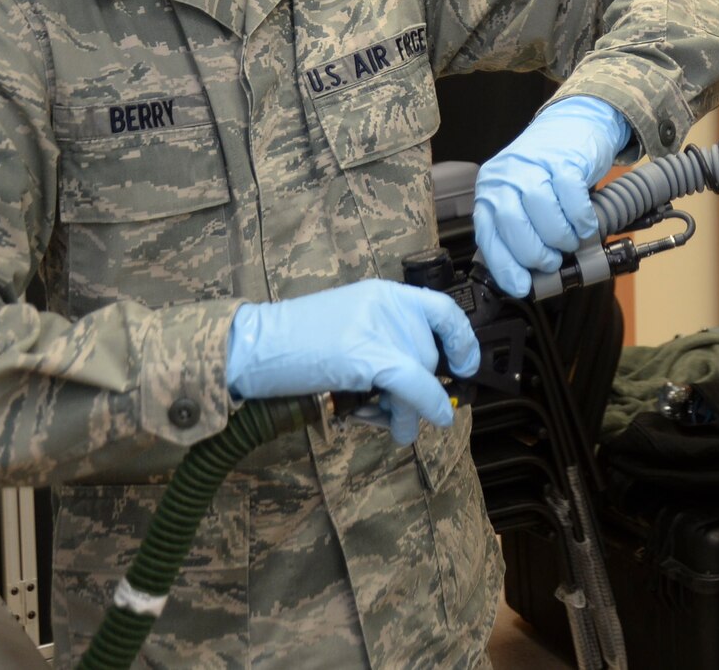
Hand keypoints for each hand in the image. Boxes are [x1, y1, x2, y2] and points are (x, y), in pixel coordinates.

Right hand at [225, 281, 480, 444]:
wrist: (252, 345)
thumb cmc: (291, 344)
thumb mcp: (344, 328)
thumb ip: (380, 344)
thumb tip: (416, 383)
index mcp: (382, 293)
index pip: (441, 307)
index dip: (461, 339)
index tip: (466, 365)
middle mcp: (387, 304)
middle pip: (428, 353)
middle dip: (419, 390)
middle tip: (394, 414)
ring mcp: (377, 328)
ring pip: (419, 374)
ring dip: (409, 408)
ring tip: (390, 426)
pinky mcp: (366, 355)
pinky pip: (413, 382)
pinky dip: (424, 405)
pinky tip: (421, 425)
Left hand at [473, 95, 628, 297]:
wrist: (572, 125)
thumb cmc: (546, 171)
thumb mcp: (522, 198)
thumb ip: (520, 229)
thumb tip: (529, 274)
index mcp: (490, 190)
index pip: (488, 235)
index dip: (505, 266)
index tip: (521, 286)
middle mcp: (506, 176)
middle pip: (513, 225)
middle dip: (535, 254)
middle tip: (552, 261)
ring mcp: (534, 165)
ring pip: (542, 213)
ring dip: (560, 238)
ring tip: (570, 241)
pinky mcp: (563, 159)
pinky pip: (571, 198)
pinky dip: (581, 219)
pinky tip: (585, 224)